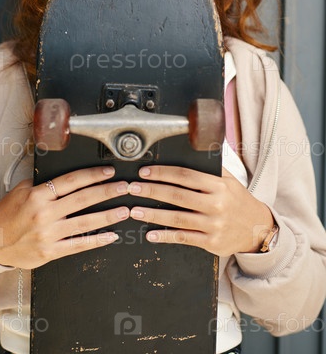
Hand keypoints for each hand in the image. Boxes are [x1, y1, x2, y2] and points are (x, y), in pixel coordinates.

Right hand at [0, 166, 128, 267]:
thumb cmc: (7, 214)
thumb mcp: (21, 190)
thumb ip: (43, 183)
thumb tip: (67, 175)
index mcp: (37, 195)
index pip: (71, 181)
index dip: (92, 175)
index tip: (109, 172)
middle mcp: (44, 214)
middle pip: (82, 200)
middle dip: (106, 192)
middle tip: (125, 187)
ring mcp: (48, 234)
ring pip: (84, 223)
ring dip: (108, 216)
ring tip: (124, 209)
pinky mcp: (50, 252)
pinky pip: (78, 245)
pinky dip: (96, 241)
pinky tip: (111, 235)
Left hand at [129, 165, 273, 256]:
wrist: (258, 229)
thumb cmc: (238, 201)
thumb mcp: (230, 180)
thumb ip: (211, 168)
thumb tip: (194, 148)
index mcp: (218, 186)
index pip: (185, 176)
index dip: (163, 173)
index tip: (145, 171)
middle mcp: (216, 204)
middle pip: (177, 196)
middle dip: (152, 191)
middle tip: (132, 188)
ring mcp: (213, 225)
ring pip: (177, 218)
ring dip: (153, 214)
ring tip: (134, 210)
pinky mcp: (210, 243)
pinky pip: (183, 238)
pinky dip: (165, 236)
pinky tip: (150, 233)